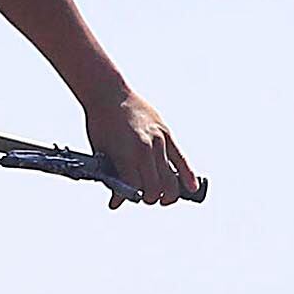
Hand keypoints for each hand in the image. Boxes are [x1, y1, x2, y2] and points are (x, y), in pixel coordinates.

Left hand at [84, 92, 200, 206]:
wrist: (108, 93)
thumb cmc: (101, 123)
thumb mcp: (101, 152)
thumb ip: (112, 176)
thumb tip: (117, 200)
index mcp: (126, 155)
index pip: (135, 189)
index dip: (129, 198)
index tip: (123, 199)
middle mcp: (144, 150)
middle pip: (155, 188)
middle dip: (150, 198)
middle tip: (145, 198)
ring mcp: (158, 141)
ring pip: (170, 178)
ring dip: (167, 193)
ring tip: (163, 197)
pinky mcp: (167, 133)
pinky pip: (181, 159)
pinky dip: (187, 176)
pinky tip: (191, 188)